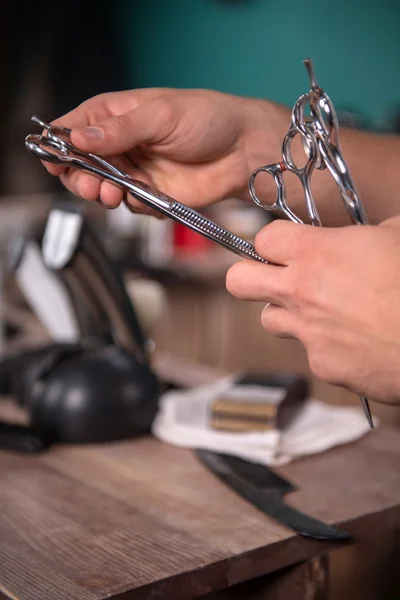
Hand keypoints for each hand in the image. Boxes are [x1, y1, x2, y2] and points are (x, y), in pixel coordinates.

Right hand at [44, 89, 287, 212]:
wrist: (242, 151)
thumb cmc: (207, 119)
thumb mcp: (160, 116)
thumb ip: (120, 130)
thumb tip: (79, 138)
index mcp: (114, 115)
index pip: (71, 129)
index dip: (59, 146)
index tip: (56, 162)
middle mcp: (119, 144)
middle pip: (79, 166)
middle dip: (80, 178)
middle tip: (91, 186)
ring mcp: (133, 171)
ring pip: (101, 189)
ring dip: (104, 194)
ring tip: (113, 193)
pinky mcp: (150, 194)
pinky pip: (130, 206)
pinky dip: (135, 205)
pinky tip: (149, 197)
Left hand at [226, 216, 399, 403]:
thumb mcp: (398, 235)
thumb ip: (367, 233)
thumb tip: (365, 236)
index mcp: (318, 253)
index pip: (263, 239)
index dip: (273, 241)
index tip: (286, 247)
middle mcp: (302, 292)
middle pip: (238, 281)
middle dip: (250, 277)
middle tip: (272, 278)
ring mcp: (308, 332)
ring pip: (269, 320)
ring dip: (288, 314)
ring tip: (322, 311)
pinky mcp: (322, 365)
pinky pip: (309, 351)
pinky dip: (325, 345)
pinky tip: (355, 341)